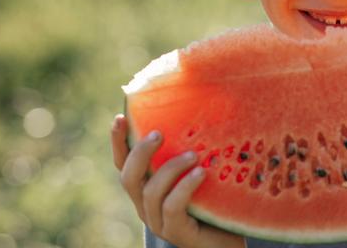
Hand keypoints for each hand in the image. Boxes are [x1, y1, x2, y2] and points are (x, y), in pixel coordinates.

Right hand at [111, 114, 244, 247]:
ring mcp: (158, 222)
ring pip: (151, 191)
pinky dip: (185, 187)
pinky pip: (172, 207)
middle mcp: (146, 206)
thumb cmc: (216, 203)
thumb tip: (201, 112)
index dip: (118, 142)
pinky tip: (201, 173)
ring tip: (194, 155)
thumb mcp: (200, 173)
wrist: (228, 241)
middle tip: (159, 133)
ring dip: (170, 168)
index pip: (123, 164)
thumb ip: (191, 153)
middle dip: (140, 152)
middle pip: (129, 177)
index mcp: (146, 189)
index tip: (120, 117)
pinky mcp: (176, 232)